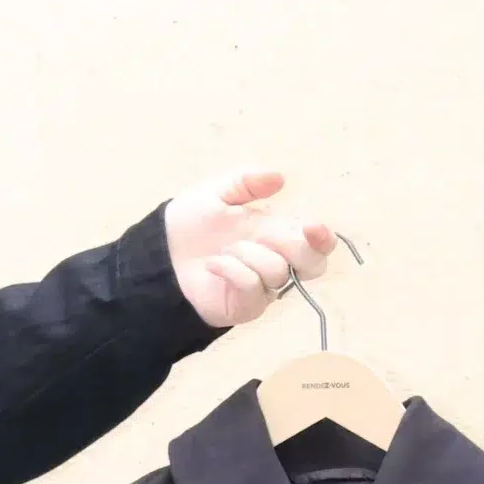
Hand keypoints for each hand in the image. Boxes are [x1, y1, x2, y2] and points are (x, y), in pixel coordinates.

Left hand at [163, 167, 337, 329]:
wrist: (160, 256)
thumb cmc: (190, 225)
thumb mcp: (216, 192)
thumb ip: (246, 182)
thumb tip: (280, 177)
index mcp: (277, 233)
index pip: (315, 241)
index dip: (323, 237)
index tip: (314, 228)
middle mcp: (277, 261)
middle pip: (313, 264)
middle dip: (295, 246)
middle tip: (267, 236)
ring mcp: (264, 287)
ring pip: (278, 270)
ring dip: (248, 253)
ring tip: (223, 249)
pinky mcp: (248, 305)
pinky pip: (253, 286)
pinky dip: (232, 269)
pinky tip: (213, 264)